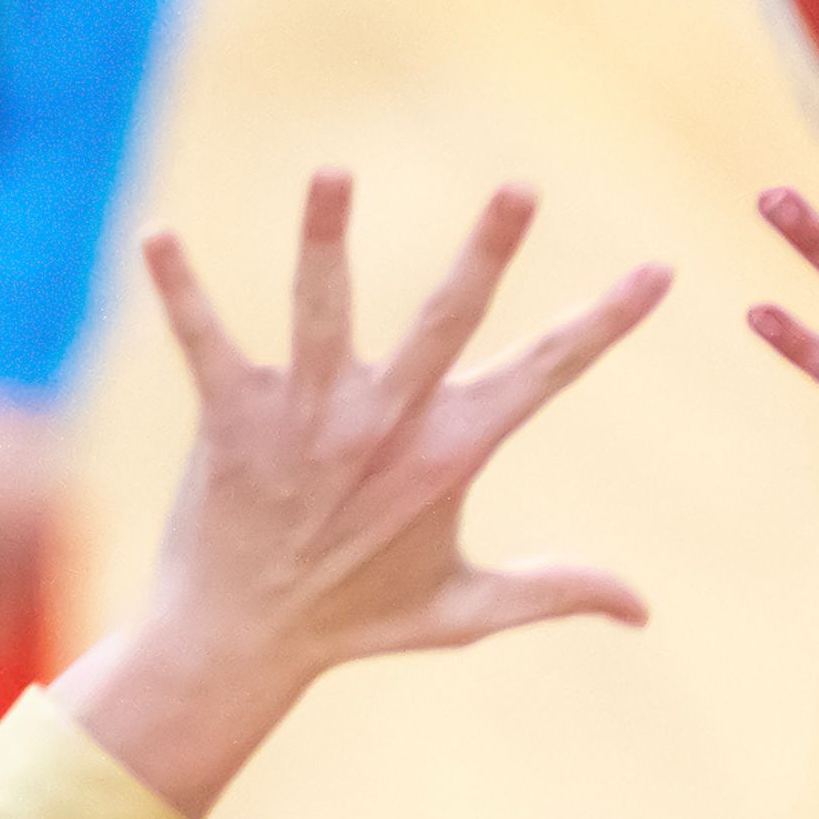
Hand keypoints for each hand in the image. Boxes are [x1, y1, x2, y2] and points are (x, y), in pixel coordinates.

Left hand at [55, 172, 669, 817]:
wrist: (235, 646)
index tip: (659, 272)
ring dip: (324, 242)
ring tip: (333, 173)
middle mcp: (383, 427)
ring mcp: (305, 419)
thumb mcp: (465, 609)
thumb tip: (643, 610)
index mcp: (447, 455)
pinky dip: (181, 292)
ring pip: (321, 313)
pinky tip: (158, 236)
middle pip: (445, 323)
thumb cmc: (354, 619)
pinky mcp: (232, 420)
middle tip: (522, 186)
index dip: (606, 324)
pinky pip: (205, 344)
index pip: (545, 375)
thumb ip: (555, 591)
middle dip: (485, 254)